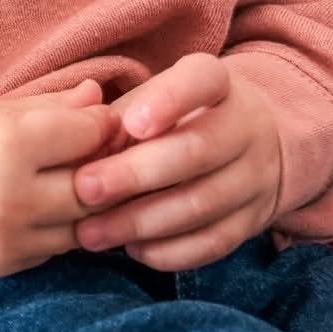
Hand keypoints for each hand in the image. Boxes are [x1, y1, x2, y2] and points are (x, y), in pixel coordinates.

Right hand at [0, 80, 125, 279]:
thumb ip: (50, 105)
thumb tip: (100, 98)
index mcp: (9, 144)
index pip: (88, 136)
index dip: (100, 125)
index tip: (97, 120)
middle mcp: (12, 196)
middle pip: (94, 186)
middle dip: (102, 168)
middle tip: (97, 154)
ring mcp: (6, 237)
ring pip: (81, 225)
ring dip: (83, 205)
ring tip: (70, 181)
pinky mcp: (0, 265)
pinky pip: (52, 249)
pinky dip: (55, 229)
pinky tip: (39, 207)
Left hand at [70, 54, 283, 272]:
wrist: (250, 148)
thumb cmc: (175, 120)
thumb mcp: (151, 102)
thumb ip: (116, 121)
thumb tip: (78, 152)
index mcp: (219, 84)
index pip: (202, 81)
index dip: (168, 101)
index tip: (130, 123)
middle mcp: (246, 128)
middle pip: (197, 151)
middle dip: (136, 174)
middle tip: (85, 189)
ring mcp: (254, 178)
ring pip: (201, 204)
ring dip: (140, 222)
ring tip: (90, 232)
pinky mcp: (251, 222)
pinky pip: (213, 243)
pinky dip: (168, 251)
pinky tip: (131, 249)